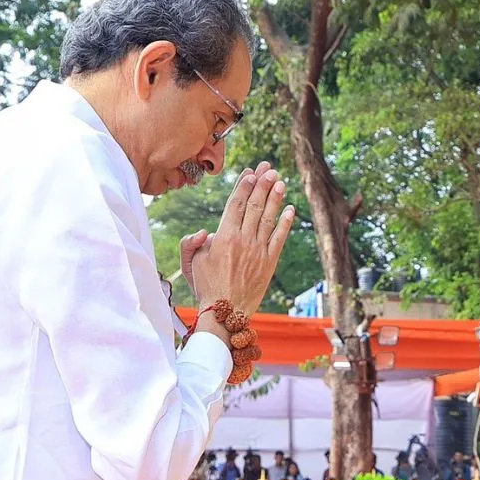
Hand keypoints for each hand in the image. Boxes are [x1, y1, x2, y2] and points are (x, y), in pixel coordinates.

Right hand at [191, 162, 296, 314]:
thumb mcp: (190, 263)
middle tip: (269, 168)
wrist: (225, 312)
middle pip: (254, 205)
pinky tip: (290, 209)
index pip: (236, 204)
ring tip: (280, 181)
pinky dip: (285, 223)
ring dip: (275, 198)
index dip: (244, 186)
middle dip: (262, 184)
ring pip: (268, 218)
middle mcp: (243, 240)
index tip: (251, 172)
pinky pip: (279, 238)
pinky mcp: (269, 262)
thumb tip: (204, 231)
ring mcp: (258, 251)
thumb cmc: (205, 286)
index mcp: (224, 237)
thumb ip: (190, 243)